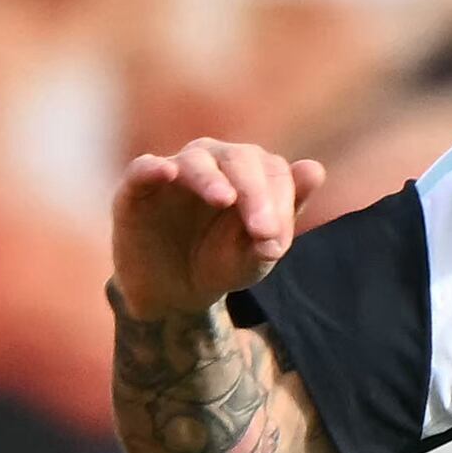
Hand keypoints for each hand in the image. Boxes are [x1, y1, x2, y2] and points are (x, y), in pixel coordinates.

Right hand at [109, 138, 324, 324]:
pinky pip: (143, 169)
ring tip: (225, 200)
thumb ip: (282, 219)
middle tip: (262, 230)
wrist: (171, 294)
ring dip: (211, 178)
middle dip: (255, 193)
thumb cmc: (219, 263)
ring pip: (196, 160)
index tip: (275, 242)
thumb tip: (314, 169)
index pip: (272, 172)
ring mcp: (174, 172)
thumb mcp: (255, 254)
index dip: (280, 203)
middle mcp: (213, 162)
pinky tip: (167, 172)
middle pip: (240, 159)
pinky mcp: (137, 190)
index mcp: (248, 172)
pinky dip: (153, 168)